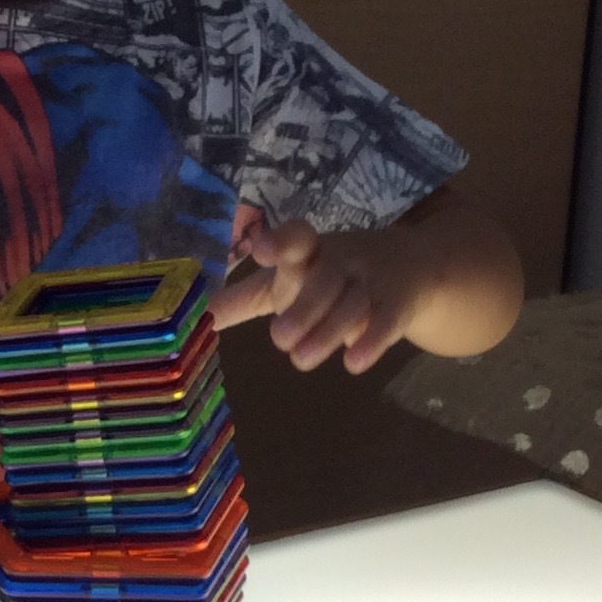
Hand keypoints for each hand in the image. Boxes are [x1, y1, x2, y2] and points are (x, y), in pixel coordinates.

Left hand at [209, 218, 420, 373]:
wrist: (410, 269)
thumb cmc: (328, 276)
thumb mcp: (285, 282)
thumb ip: (240, 301)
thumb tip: (190, 317)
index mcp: (308, 251)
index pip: (298, 238)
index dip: (282, 241)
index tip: (262, 250)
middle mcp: (340, 261)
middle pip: (325, 279)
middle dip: (305, 307)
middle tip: (278, 339)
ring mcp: (372, 282)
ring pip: (353, 303)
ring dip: (328, 331)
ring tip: (300, 361)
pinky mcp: (397, 305)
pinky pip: (386, 322)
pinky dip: (371, 342)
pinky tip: (353, 364)